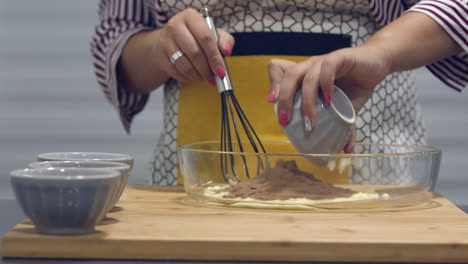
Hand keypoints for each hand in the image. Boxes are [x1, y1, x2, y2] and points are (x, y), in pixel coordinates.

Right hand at [153, 8, 233, 82]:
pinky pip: (177, 72)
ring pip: (185, 65)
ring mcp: (165, 41)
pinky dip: (188, 78)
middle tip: (214, 77)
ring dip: (198, 75)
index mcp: (191, 17)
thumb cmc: (196, 36)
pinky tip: (194, 76)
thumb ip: (224, 40)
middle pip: (195, 53)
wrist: (171, 40)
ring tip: (204, 76)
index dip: (214, 56)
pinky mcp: (161, 56)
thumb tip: (226, 51)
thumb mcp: (213, 33)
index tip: (221, 70)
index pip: (205, 38)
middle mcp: (175, 26)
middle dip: (207, 69)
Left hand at [267, 46, 390, 152]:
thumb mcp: (345, 108)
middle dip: (284, 100)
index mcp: (305, 75)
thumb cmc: (355, 85)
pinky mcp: (339, 58)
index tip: (271, 103)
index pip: (279, 70)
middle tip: (286, 121)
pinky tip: (329, 100)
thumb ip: (343, 126)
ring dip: (306, 101)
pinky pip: (327, 69)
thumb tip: (346, 150)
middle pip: (288, 77)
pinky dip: (325, 85)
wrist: (378, 64)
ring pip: (306, 77)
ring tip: (310, 120)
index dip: (273, 84)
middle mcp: (310, 66)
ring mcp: (323, 61)